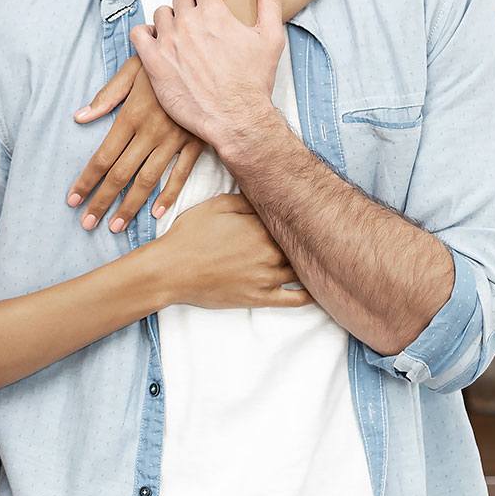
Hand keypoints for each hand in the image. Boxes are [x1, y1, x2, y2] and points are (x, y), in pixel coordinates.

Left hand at [67, 56, 204, 231]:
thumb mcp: (132, 69)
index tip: (72, 201)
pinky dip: (169, 195)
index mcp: (131, 115)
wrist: (206, 57)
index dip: (86, 181)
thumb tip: (80, 117)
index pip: (102, 157)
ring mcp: (174, 140)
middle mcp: (150, 132)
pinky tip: (156, 213)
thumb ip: (106, 96)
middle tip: (87, 224)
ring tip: (115, 227)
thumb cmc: (163, 60)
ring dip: (130, 206)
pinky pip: (181, 173)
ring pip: (148, 180)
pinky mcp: (196, 142)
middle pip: (120, 174)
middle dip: (102, 202)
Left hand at [130, 0, 284, 149]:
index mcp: (214, 12)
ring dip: (170, 21)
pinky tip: (158, 45)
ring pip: (161, 14)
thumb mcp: (271, 37)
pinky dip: (145, 35)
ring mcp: (169, 42)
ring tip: (180, 38)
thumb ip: (269, 0)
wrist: (236, 119)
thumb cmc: (254, 81)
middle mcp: (188, 22)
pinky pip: (138, 34)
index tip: (210, 6)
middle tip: (198, 27)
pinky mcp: (154, 62)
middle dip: (189, 8)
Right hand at [159, 194, 310, 309]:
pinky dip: (309, 295)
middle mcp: (269, 252)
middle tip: (318, 235)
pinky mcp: (261, 298)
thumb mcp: (216, 205)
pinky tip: (318, 290)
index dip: (296, 218)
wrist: (171, 270)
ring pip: (299, 269)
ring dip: (309, 263)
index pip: (289, 221)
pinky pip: (294, 299)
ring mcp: (267, 277)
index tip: (306, 214)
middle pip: (298, 245)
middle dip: (306, 239)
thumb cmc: (189, 235)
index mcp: (260, 227)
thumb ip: (246, 200)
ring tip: (323, 257)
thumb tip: (268, 196)